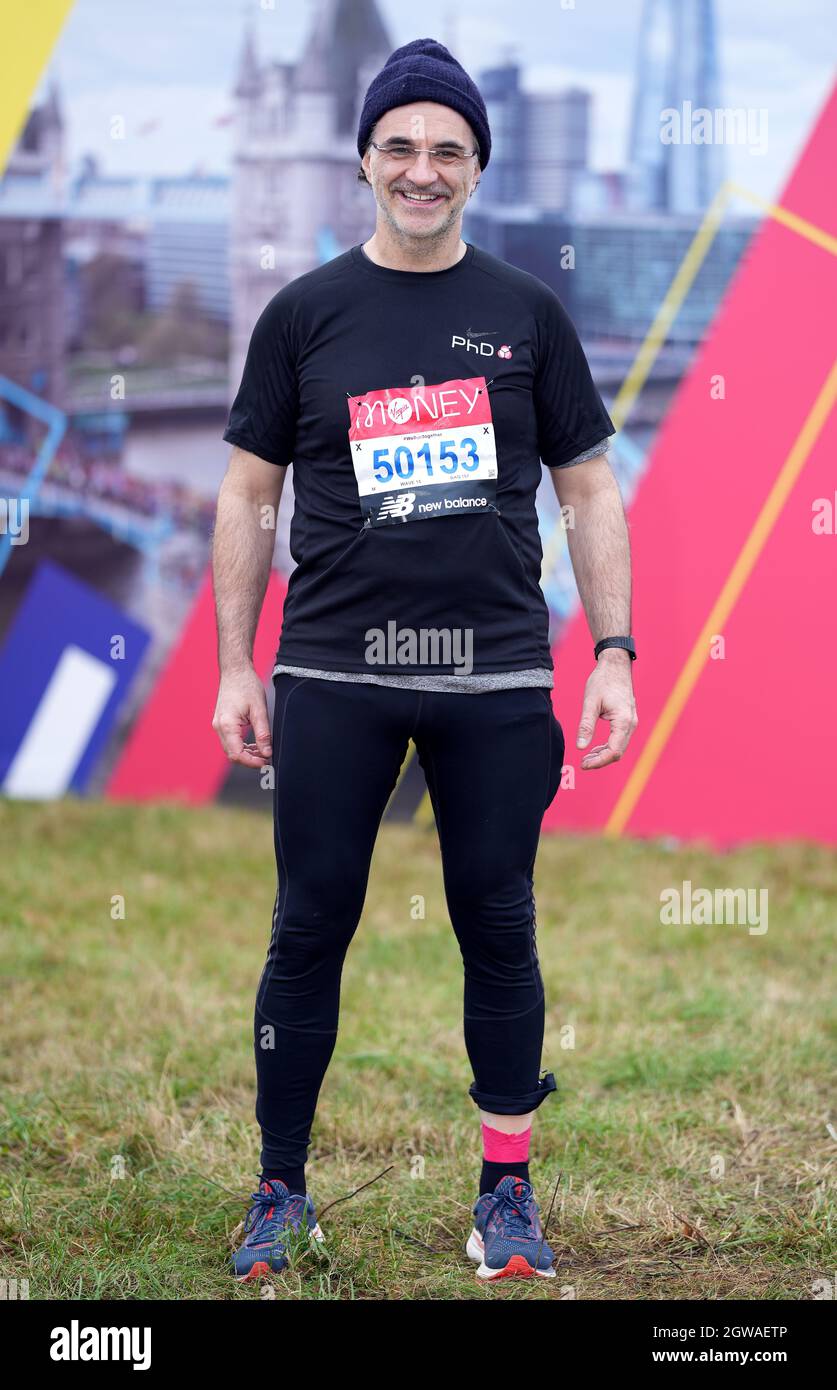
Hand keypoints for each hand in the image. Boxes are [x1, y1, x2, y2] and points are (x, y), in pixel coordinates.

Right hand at [212, 665, 271, 768]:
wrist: (235, 671)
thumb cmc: (246, 685)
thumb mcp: (259, 710)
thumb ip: (263, 733)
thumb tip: (267, 752)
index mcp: (227, 724)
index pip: (237, 754)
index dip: (251, 762)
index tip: (266, 763)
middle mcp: (219, 727)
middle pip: (232, 754)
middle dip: (250, 760)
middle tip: (267, 759)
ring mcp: (219, 725)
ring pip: (231, 749)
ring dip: (247, 754)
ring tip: (264, 752)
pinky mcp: (222, 723)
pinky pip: (231, 741)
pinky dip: (242, 746)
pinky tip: (255, 745)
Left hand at [576, 650, 637, 770]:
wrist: (616, 665)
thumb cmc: (603, 680)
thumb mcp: (590, 702)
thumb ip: (586, 726)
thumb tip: (580, 747)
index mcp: (623, 721)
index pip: (613, 751)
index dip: (599, 761)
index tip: (583, 764)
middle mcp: (631, 724)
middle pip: (618, 752)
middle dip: (600, 761)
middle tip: (582, 764)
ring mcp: (631, 722)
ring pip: (619, 747)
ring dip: (603, 755)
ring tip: (586, 758)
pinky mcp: (627, 720)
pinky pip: (619, 739)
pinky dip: (607, 746)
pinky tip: (594, 748)